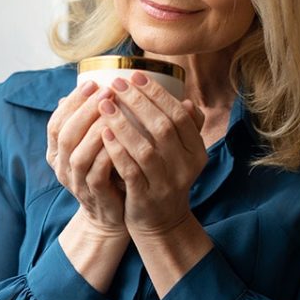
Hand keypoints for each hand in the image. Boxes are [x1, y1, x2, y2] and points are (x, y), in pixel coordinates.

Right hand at [47, 80, 125, 236]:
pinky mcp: (94, 195)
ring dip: (96, 130)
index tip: (93, 83)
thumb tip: (95, 83)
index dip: (72, 102)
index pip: (56, 122)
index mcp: (56, 151)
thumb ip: (91, 119)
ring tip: (116, 111)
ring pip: (78, 154)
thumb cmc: (106, 170)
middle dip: (85, 110)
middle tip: (107, 91)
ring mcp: (75, 183)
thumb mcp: (94, 143)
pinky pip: (97, 173)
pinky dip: (108, 154)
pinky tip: (122, 138)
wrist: (112, 212)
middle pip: (65, 135)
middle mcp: (60, 166)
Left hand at [96, 71, 206, 239]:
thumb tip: (186, 100)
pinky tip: (103, 133)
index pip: (180, 115)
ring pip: (145, 148)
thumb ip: (184, 129)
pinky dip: (117, 150)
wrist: (161, 223)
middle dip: (138, 102)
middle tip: (116, 85)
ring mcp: (166, 184)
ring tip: (105, 104)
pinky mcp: (146, 197)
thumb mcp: (181, 155)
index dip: (158, 94)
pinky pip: (130, 170)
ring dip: (123, 123)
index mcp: (196, 151)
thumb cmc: (165, 178)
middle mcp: (185, 167)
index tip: (135, 76)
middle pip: (162, 127)